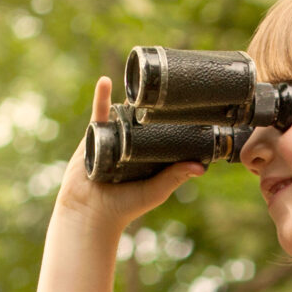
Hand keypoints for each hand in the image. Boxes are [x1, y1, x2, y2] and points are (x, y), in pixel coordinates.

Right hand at [50, 75, 202, 239]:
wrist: (89, 212)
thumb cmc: (125, 207)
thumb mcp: (155, 191)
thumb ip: (175, 176)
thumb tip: (201, 166)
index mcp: (148, 157)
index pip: (163, 135)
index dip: (171, 121)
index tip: (184, 104)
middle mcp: (131, 146)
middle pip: (142, 121)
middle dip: (150, 105)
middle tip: (164, 85)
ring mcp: (113, 139)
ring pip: (122, 114)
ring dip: (129, 98)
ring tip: (140, 79)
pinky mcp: (94, 136)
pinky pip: (98, 114)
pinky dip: (100, 97)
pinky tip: (105, 81)